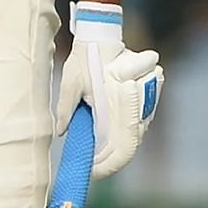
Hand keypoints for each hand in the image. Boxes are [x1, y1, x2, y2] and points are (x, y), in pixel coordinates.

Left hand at [55, 2, 162, 180]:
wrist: (102, 36)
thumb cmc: (85, 57)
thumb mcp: (70, 82)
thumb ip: (66, 109)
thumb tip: (63, 133)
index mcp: (118, 105)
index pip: (123, 148)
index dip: (108, 165)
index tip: (92, 171)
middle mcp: (136, 108)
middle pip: (128, 146)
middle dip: (110, 160)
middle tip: (91, 167)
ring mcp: (144, 105)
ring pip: (133, 137)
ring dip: (116, 149)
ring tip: (95, 157)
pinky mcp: (144, 101)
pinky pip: (134, 126)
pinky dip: (120, 137)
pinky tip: (104, 141)